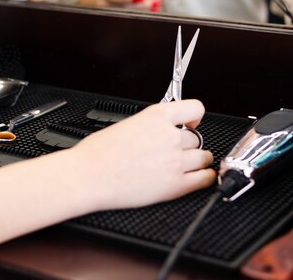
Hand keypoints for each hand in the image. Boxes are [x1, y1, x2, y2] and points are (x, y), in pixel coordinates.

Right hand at [72, 100, 214, 209]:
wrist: (88, 177)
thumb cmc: (98, 154)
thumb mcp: (126, 124)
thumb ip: (151, 126)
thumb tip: (163, 131)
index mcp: (156, 117)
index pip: (195, 108)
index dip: (194, 116)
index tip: (191, 122)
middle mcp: (169, 136)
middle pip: (196, 138)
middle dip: (187, 145)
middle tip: (174, 151)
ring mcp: (175, 161)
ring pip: (203, 157)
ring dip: (197, 160)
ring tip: (186, 164)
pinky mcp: (176, 185)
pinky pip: (204, 178)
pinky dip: (204, 177)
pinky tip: (198, 177)